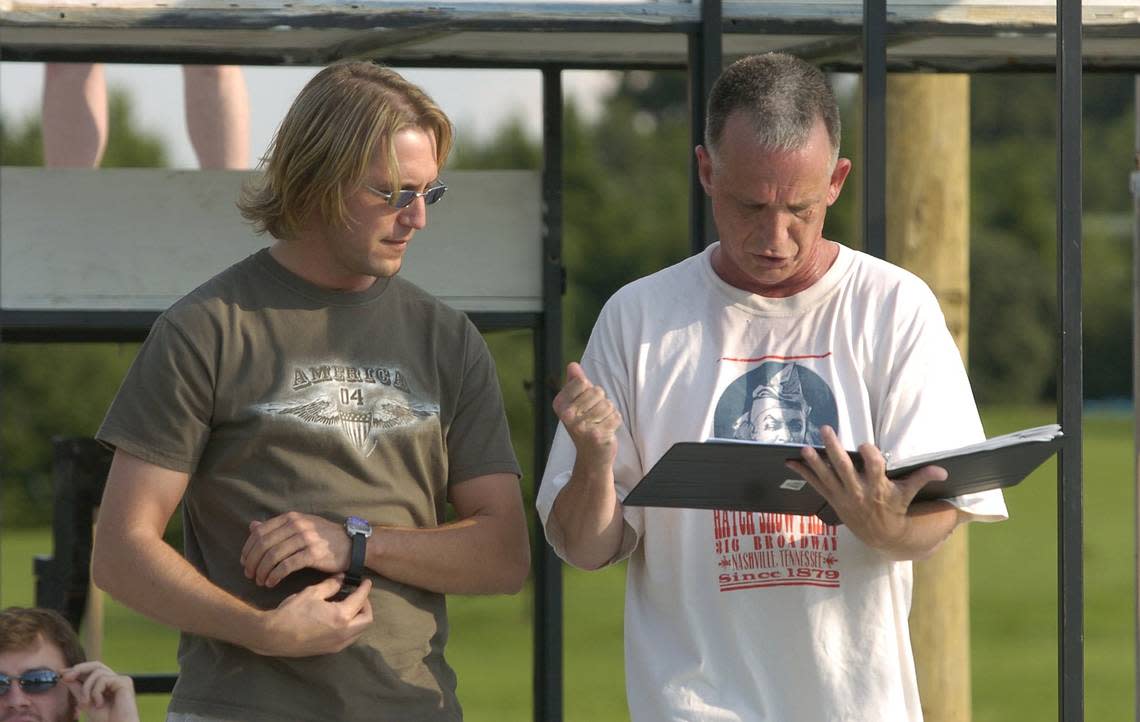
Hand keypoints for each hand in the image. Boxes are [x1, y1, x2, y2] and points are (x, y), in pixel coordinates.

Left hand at [60, 661, 138, 721]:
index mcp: (106, 685)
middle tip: (66, 676)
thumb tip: (65, 677)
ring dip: (86, 687)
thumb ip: (78, 690)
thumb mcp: (86, 703)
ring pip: (97, 672)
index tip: (61, 672)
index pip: (92, 672)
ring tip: (85, 703)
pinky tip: (99, 703)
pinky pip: (103, 679)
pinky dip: (96, 691)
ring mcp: (120, 680)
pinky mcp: (124, 681)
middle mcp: (114, 680)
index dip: (77, 670)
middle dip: (79, 669)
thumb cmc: (105, 719)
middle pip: (96, 665)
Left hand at [241, 511, 350, 586]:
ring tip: (260, 581)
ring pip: (273, 556)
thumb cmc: (324, 537)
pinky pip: (286, 566)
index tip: (244, 562)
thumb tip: (252, 526)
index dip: (248, 548)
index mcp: (291, 518)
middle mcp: (297, 525)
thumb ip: (276, 527)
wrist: (352, 544)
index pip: (260, 532)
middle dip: (252, 562)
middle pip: (264, 545)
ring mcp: (306, 539)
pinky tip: (271, 583)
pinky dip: (275, 576)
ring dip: (262, 571)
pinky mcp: (313, 554)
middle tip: (249, 575)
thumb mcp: (300, 525)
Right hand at [251, 575, 373, 656]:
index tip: (366, 582)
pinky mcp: (329, 651)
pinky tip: (340, 619)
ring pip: (359, 631)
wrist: (274, 636)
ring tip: (349, 606)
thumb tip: (342, 578)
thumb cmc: (292, 612)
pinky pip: (349, 639)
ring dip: (359, 618)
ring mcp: (337, 644)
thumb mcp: (312, 593)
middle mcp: (344, 633)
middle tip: (358, 595)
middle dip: (366, 605)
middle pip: (367, 620)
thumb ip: (331, 585)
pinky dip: (351, 628)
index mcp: (341, 616)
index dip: (365, 589)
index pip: (360, 600)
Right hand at [552, 362, 622, 468]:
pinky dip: (615, 422)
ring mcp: (580, 426)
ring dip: (609, 413)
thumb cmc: (585, 424)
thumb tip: (573, 364)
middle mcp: (566, 415)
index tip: (585, 405)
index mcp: (559, 404)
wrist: (591, 456)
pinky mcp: (596, 435)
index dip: (590, 391)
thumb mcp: (577, 402)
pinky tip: (606, 431)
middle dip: (601, 402)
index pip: (582, 382)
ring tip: (600, 424)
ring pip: (608, 404)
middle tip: (594, 417)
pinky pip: (616, 416)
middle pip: (597, 391)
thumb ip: (575, 382)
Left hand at [786, 425, 947, 550]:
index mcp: (878, 487)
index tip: (865, 445)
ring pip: (826, 476)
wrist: (881, 536)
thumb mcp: (908, 494)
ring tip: (804, 448)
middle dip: (834, 449)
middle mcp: (859, 491)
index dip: (870, 457)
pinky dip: (803, 473)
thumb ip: (921, 478)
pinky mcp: (833, 499)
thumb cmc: (895, 509)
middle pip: (845, 468)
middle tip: (826, 430)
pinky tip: (790, 461)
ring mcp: (843, 496)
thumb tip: (942, 470)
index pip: (874, 469)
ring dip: (814, 461)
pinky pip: (816, 484)